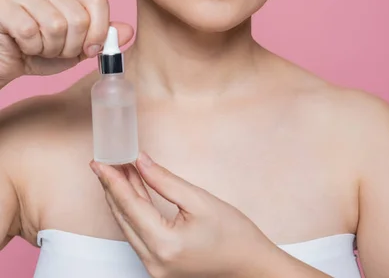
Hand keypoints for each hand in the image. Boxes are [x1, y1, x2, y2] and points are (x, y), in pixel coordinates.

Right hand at [0, 0, 133, 84]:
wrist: (3, 62)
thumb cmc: (38, 54)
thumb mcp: (76, 50)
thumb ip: (101, 39)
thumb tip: (129, 31)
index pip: (98, 1)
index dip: (99, 32)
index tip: (89, 50)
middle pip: (79, 18)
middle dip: (71, 46)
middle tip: (56, 51)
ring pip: (55, 25)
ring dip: (50, 48)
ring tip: (39, 48)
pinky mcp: (3, 5)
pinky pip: (29, 30)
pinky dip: (30, 48)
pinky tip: (23, 46)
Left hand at [90, 153, 272, 277]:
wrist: (250, 265)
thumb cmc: (233, 234)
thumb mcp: (200, 200)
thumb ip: (165, 181)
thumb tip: (141, 162)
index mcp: (164, 244)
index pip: (129, 206)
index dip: (112, 181)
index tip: (99, 162)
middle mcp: (154, 261)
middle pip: (123, 217)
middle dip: (112, 187)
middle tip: (104, 162)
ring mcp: (155, 268)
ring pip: (128, 227)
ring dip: (121, 198)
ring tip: (116, 171)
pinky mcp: (159, 266)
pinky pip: (138, 235)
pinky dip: (133, 212)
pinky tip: (132, 192)